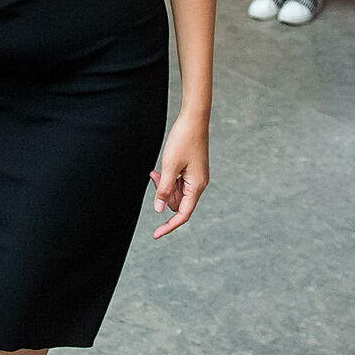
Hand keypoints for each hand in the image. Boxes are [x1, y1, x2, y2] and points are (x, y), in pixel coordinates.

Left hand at [149, 111, 209, 238]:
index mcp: (197, 186)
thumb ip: (164, 189)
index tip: (155, 235)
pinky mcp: (192, 170)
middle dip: (163, 196)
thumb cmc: (183, 140)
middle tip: (155, 177)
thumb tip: (160, 210)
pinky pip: (178, 182)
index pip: (182, 214)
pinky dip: (168, 179)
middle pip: (178, 203)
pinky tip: (159, 169)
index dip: (169, 226)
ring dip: (164, 186)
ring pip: (176, 192)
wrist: (193, 119)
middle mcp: (199, 184)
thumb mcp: (169, 166)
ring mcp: (196, 177)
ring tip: (155, 171)